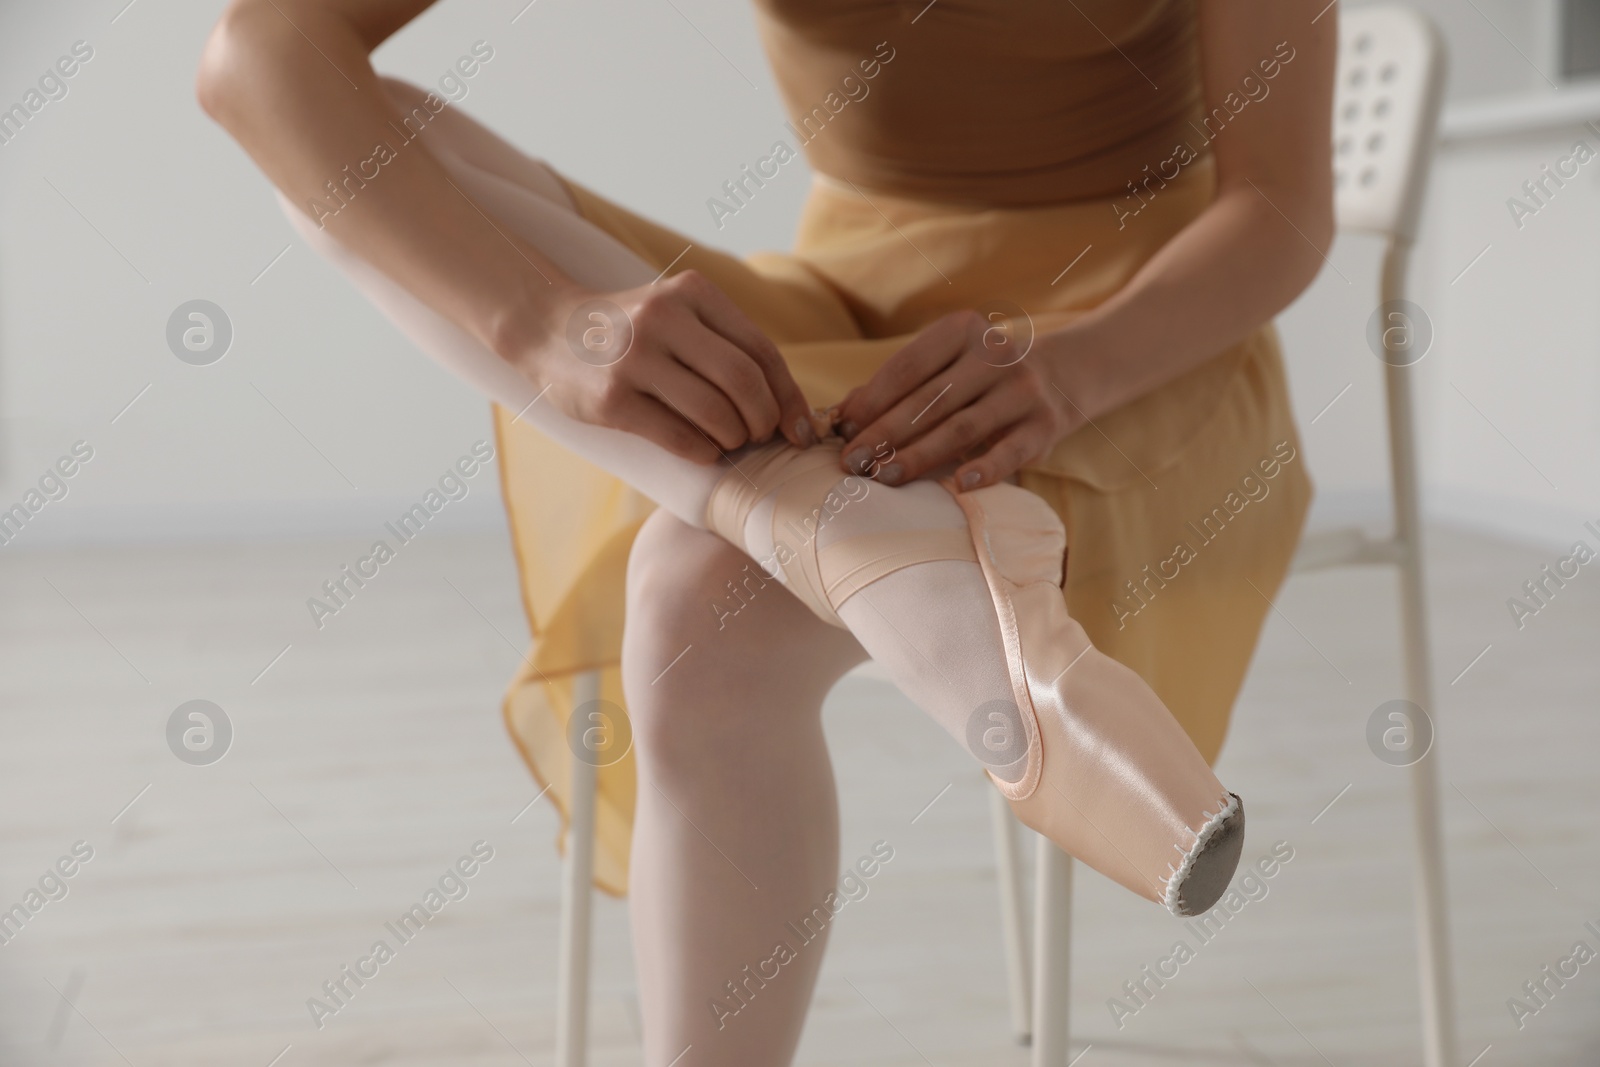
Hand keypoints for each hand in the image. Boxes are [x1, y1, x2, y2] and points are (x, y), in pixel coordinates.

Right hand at [516, 270, 814, 462]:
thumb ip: (728, 346)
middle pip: (743, 381)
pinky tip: (704, 450)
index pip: (761, 350)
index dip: (788, 397)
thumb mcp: (680, 316)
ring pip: (715, 413)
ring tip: (729, 441)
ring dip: (734, 438)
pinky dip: (703, 451)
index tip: (799, 429)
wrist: (549, 331)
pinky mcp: (611, 399)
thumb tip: (789, 410)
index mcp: (691, 292)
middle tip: (759, 436)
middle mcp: (662, 318)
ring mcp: (634, 358)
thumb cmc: (633, 333)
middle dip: (763, 420)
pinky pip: (679, 436)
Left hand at [833, 309, 1079, 488]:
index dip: (872, 399)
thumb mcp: (943, 368)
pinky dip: (986, 468)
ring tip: (884, 477)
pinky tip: (961, 484)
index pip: (908, 366)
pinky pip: (1010, 451)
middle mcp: (996, 353)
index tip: (842, 430)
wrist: (1059, 377)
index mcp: (963, 330)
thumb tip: (841, 414)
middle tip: (852, 463)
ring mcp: (1023, 389)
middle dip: (885, 433)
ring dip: (919, 455)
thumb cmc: (978, 378)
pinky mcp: (1044, 425)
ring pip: (962, 427)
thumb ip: (895, 386)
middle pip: (929, 399)